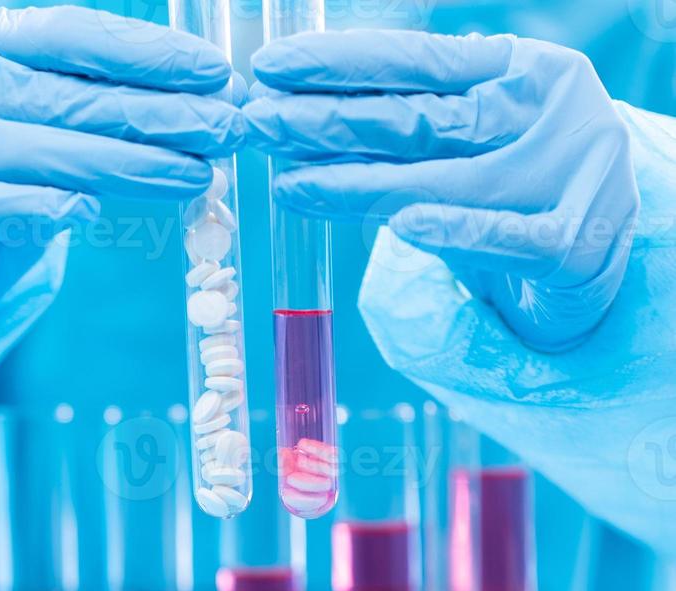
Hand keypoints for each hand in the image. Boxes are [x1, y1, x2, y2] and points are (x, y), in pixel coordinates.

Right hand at [0, 6, 244, 360]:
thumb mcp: (17, 128)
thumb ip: (75, 110)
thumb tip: (190, 107)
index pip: (66, 34)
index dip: (146, 53)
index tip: (215, 74)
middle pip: (65, 96)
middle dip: (159, 114)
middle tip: (228, 130)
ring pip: (38, 154)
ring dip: (127, 167)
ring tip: (196, 177)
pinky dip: (36, 208)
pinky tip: (86, 209)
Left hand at [245, 30, 637, 351]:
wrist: (605, 258)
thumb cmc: (523, 185)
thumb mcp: (477, 136)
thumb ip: (410, 120)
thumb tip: (302, 110)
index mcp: (523, 70)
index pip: (418, 61)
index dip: (340, 63)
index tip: (271, 68)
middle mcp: (544, 114)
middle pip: (416, 117)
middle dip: (326, 119)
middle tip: (256, 122)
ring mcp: (562, 177)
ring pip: (440, 178)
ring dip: (356, 182)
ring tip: (287, 183)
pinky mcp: (569, 244)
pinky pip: (500, 236)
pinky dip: (451, 230)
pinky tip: (400, 225)